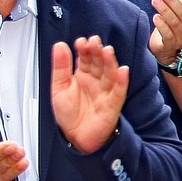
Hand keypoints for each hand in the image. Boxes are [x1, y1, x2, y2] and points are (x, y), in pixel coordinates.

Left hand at [52, 36, 128, 152]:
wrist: (75, 138)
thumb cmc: (69, 115)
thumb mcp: (58, 88)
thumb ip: (60, 67)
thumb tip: (59, 46)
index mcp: (82, 76)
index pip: (86, 58)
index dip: (84, 49)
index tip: (81, 42)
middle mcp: (95, 81)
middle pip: (99, 63)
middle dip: (97, 52)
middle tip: (94, 42)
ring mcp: (105, 92)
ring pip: (110, 74)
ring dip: (110, 62)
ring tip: (107, 51)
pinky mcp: (112, 104)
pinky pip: (119, 91)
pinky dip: (122, 81)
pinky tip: (123, 71)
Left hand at [151, 0, 181, 63]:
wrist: (169, 46)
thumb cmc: (177, 21)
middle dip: (172, 1)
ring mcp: (180, 38)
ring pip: (174, 23)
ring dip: (164, 10)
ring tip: (155, 0)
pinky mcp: (169, 45)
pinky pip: (167, 35)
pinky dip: (162, 25)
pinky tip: (155, 16)